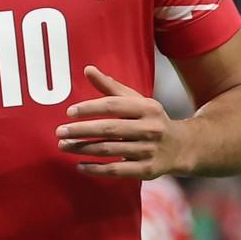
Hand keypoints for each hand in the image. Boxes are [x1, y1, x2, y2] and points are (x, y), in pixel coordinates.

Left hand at [56, 66, 184, 179]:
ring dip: (83, 149)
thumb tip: (88, 69)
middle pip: (109, 129)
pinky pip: (116, 170)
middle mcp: (150, 128)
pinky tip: (79, 166)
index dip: (90, 108)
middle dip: (81, 131)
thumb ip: (111, 87)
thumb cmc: (150, 120)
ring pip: (109, 150)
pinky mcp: (146, 170)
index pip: (113, 106)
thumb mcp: (136, 101)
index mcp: (147, 107)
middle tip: (59, 132)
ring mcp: (149, 151)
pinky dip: (95, 169)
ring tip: (63, 147)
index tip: (69, 112)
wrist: (181, 147)